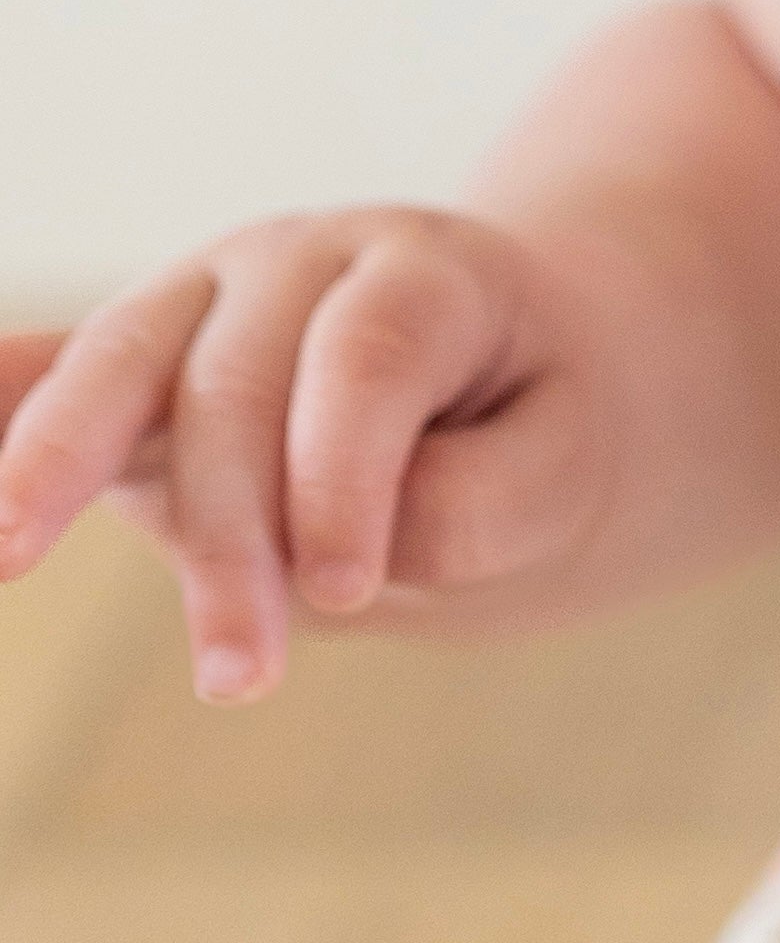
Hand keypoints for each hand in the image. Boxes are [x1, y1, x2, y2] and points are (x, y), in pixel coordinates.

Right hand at [0, 207, 617, 699]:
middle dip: (226, 535)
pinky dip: (0, 403)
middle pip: (237, 379)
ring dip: (60, 469)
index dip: (343, 474)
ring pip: (121, 366)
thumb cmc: (539, 428)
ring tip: (5, 557)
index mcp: (428, 270)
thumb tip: (333, 555)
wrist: (517, 378)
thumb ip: (470, 508)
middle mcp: (307, 262)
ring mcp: (207, 299)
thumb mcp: (560, 469)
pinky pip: (47, 369)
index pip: (368, 355)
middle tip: (243, 680)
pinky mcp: (138, 366)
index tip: (346, 592)